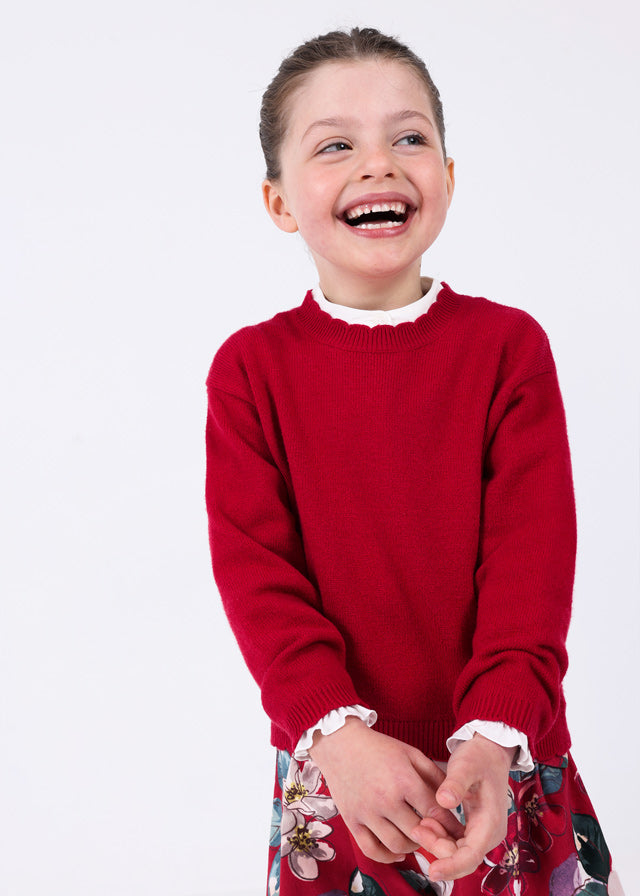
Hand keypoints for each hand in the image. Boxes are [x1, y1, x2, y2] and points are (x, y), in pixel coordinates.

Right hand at [309, 718, 465, 863]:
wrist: (340, 743)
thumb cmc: (378, 747)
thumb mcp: (411, 753)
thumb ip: (434, 775)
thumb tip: (452, 798)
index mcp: (404, 780)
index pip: (435, 811)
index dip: (451, 825)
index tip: (459, 833)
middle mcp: (386, 799)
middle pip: (418, 832)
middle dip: (434, 838)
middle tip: (441, 839)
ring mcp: (367, 812)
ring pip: (397, 845)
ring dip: (413, 846)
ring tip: (418, 838)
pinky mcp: (352, 820)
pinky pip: (372, 849)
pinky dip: (388, 856)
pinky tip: (399, 850)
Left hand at [411, 733, 515, 880]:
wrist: (489, 752)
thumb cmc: (478, 757)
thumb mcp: (465, 766)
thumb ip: (455, 783)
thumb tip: (444, 801)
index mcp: (490, 822)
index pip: (471, 856)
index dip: (452, 866)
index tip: (432, 870)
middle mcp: (489, 832)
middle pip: (462, 857)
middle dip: (438, 850)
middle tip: (418, 830)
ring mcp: (482, 832)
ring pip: (457, 852)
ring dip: (437, 844)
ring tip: (421, 824)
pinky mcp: (473, 828)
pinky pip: (455, 842)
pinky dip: (440, 837)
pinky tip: (427, 822)